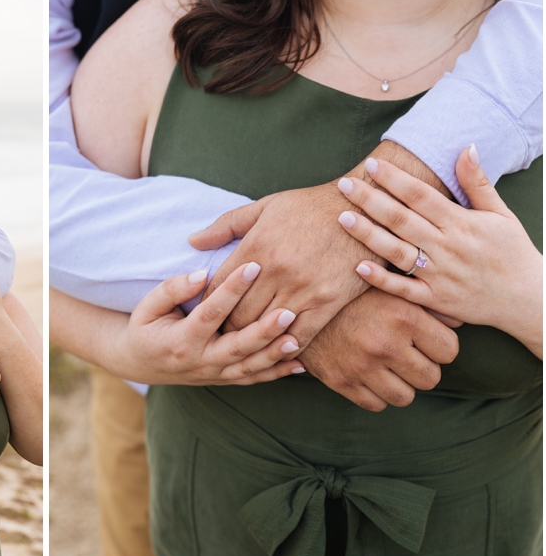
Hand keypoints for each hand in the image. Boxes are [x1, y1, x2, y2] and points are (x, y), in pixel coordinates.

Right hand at [105, 262, 304, 385]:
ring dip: (274, 354)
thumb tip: (202, 275)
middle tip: (287, 311)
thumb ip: (173, 289)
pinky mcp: (224, 380)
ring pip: (249, 367)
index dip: (231, 289)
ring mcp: (214, 375)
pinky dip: (277, 373)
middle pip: (236, 347)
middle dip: (263, 331)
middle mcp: (200, 361)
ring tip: (296, 337)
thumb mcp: (147, 305)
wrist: (141, 363)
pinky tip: (300, 364)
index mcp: (180, 340)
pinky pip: (253, 379)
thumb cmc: (146, 326)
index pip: (210, 312)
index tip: (253, 266)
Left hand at [191, 141, 449, 347]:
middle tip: (219, 335)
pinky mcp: (327, 302)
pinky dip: (285, 345)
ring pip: (264, 328)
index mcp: (256, 246)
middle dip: (225, 327)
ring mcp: (302, 289)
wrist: (363, 208)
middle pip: (237, 314)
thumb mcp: (265, 206)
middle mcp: (276, 271)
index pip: (219, 286)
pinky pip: (299, 335)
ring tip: (243, 344)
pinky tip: (277, 348)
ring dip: (251, 338)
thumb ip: (226, 226)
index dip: (207, 304)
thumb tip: (193, 241)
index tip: (205, 312)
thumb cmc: (310, 206)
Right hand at [299, 288, 458, 411]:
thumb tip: (458, 321)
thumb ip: (426, 303)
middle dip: (422, 367)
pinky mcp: (342, 382)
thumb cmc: (350, 292)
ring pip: (405, 397)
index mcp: (403, 316)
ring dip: (400, 384)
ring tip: (388, 366)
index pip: (449, 351)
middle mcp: (385, 344)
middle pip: (431, 378)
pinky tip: (369, 374)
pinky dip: (376, 393)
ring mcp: (363, 367)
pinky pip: (376, 404)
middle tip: (406, 353)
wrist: (298, 301)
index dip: (439, 345)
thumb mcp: (389, 286)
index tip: (424, 339)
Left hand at [337, 147, 542, 355]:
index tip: (372, 164)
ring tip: (341, 217)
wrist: (530, 300)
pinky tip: (358, 266)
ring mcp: (439, 275)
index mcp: (461, 223)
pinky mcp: (435, 299)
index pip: (421, 196)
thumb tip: (467, 146)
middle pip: (402, 220)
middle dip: (370, 200)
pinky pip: (403, 290)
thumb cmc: (512, 252)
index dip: (395, 179)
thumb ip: (478, 182)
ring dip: (368, 235)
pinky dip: (381, 279)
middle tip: (344, 184)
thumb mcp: (500, 213)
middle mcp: (447, 247)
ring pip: (397, 252)